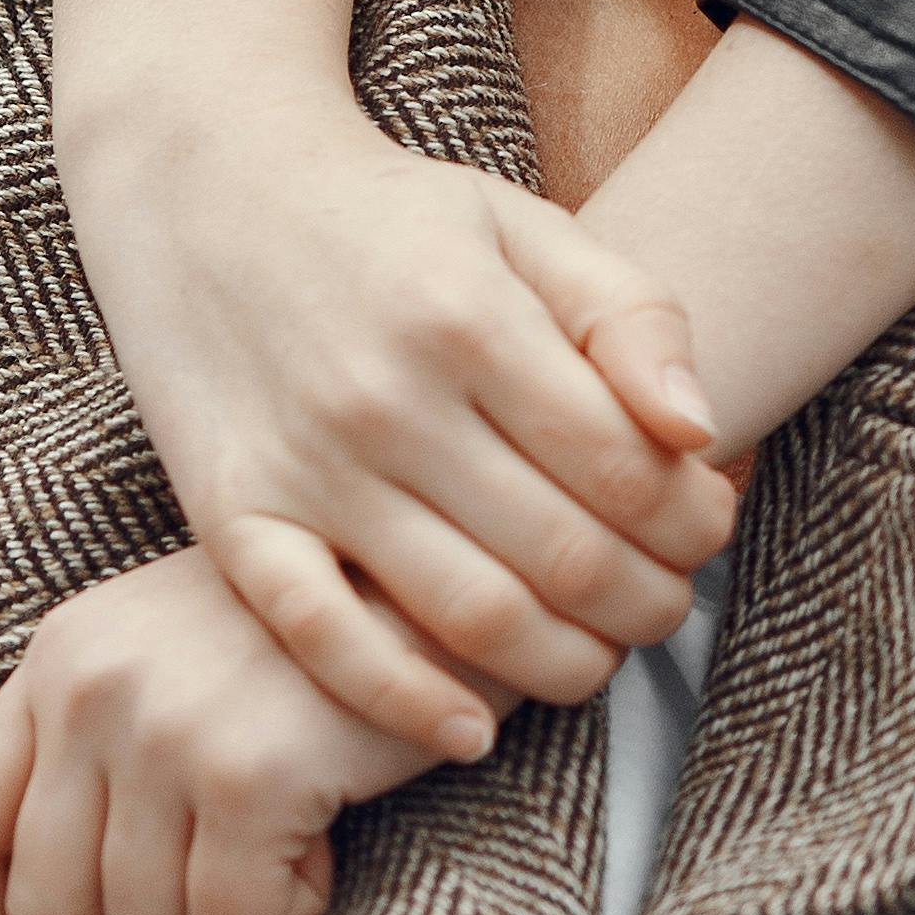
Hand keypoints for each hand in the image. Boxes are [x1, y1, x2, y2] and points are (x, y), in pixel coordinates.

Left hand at [0, 549, 418, 914]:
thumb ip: (88, 748)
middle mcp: (89, 684)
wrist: (446, 572)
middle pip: (52, 909)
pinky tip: (324, 833)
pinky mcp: (246, 771)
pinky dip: (286, 911)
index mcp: (57, 655)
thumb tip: (37, 914)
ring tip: (284, 821)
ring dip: (225, 911)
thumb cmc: (319, 635)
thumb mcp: (170, 657)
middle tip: (225, 851)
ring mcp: (163, 726)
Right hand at [38, 0, 739, 754]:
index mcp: (472, 314)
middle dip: (648, 603)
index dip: (694, 522)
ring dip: (562, 665)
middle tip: (669, 606)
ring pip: (468, 615)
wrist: (205, 185)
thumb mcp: (523, 225)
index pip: (628, 467)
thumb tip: (702, 431)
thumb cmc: (392, 220)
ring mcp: (305, 464)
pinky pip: (324, 638)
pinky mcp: (232, 515)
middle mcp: (388, 396)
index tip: (709, 529)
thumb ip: (631, 314)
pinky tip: (473, 729)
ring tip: (598, 655)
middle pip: (564, 555)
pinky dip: (406, 704)